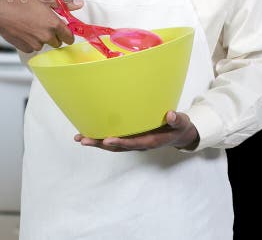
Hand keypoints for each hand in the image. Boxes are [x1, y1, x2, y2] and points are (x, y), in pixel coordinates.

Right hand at [0, 0, 83, 52]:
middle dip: (54, 34)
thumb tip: (79, 4)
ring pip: (45, 44)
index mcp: (53, 24)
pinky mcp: (26, 48)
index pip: (69, 37)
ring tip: (32, 25)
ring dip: (42, 38)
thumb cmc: (20, 1)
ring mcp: (35, 44)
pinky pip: (33, 47)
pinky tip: (25, 30)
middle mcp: (46, 36)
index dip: (67, 32)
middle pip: (58, 42)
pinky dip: (31, 41)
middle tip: (44, 23)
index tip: (63, 28)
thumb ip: (63, 1)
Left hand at [74, 111, 198, 151]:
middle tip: (83, 140)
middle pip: (118, 146)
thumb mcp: (181, 123)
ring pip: (113, 145)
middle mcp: (140, 144)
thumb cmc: (179, 127)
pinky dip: (101, 138)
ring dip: (97, 142)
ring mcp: (134, 142)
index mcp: (151, 140)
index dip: (120, 142)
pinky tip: (88, 133)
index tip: (107, 140)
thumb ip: (176, 120)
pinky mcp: (131, 138)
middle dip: (100, 144)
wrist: (179, 134)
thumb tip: (170, 115)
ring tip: (80, 138)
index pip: (134, 143)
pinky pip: (115, 140)